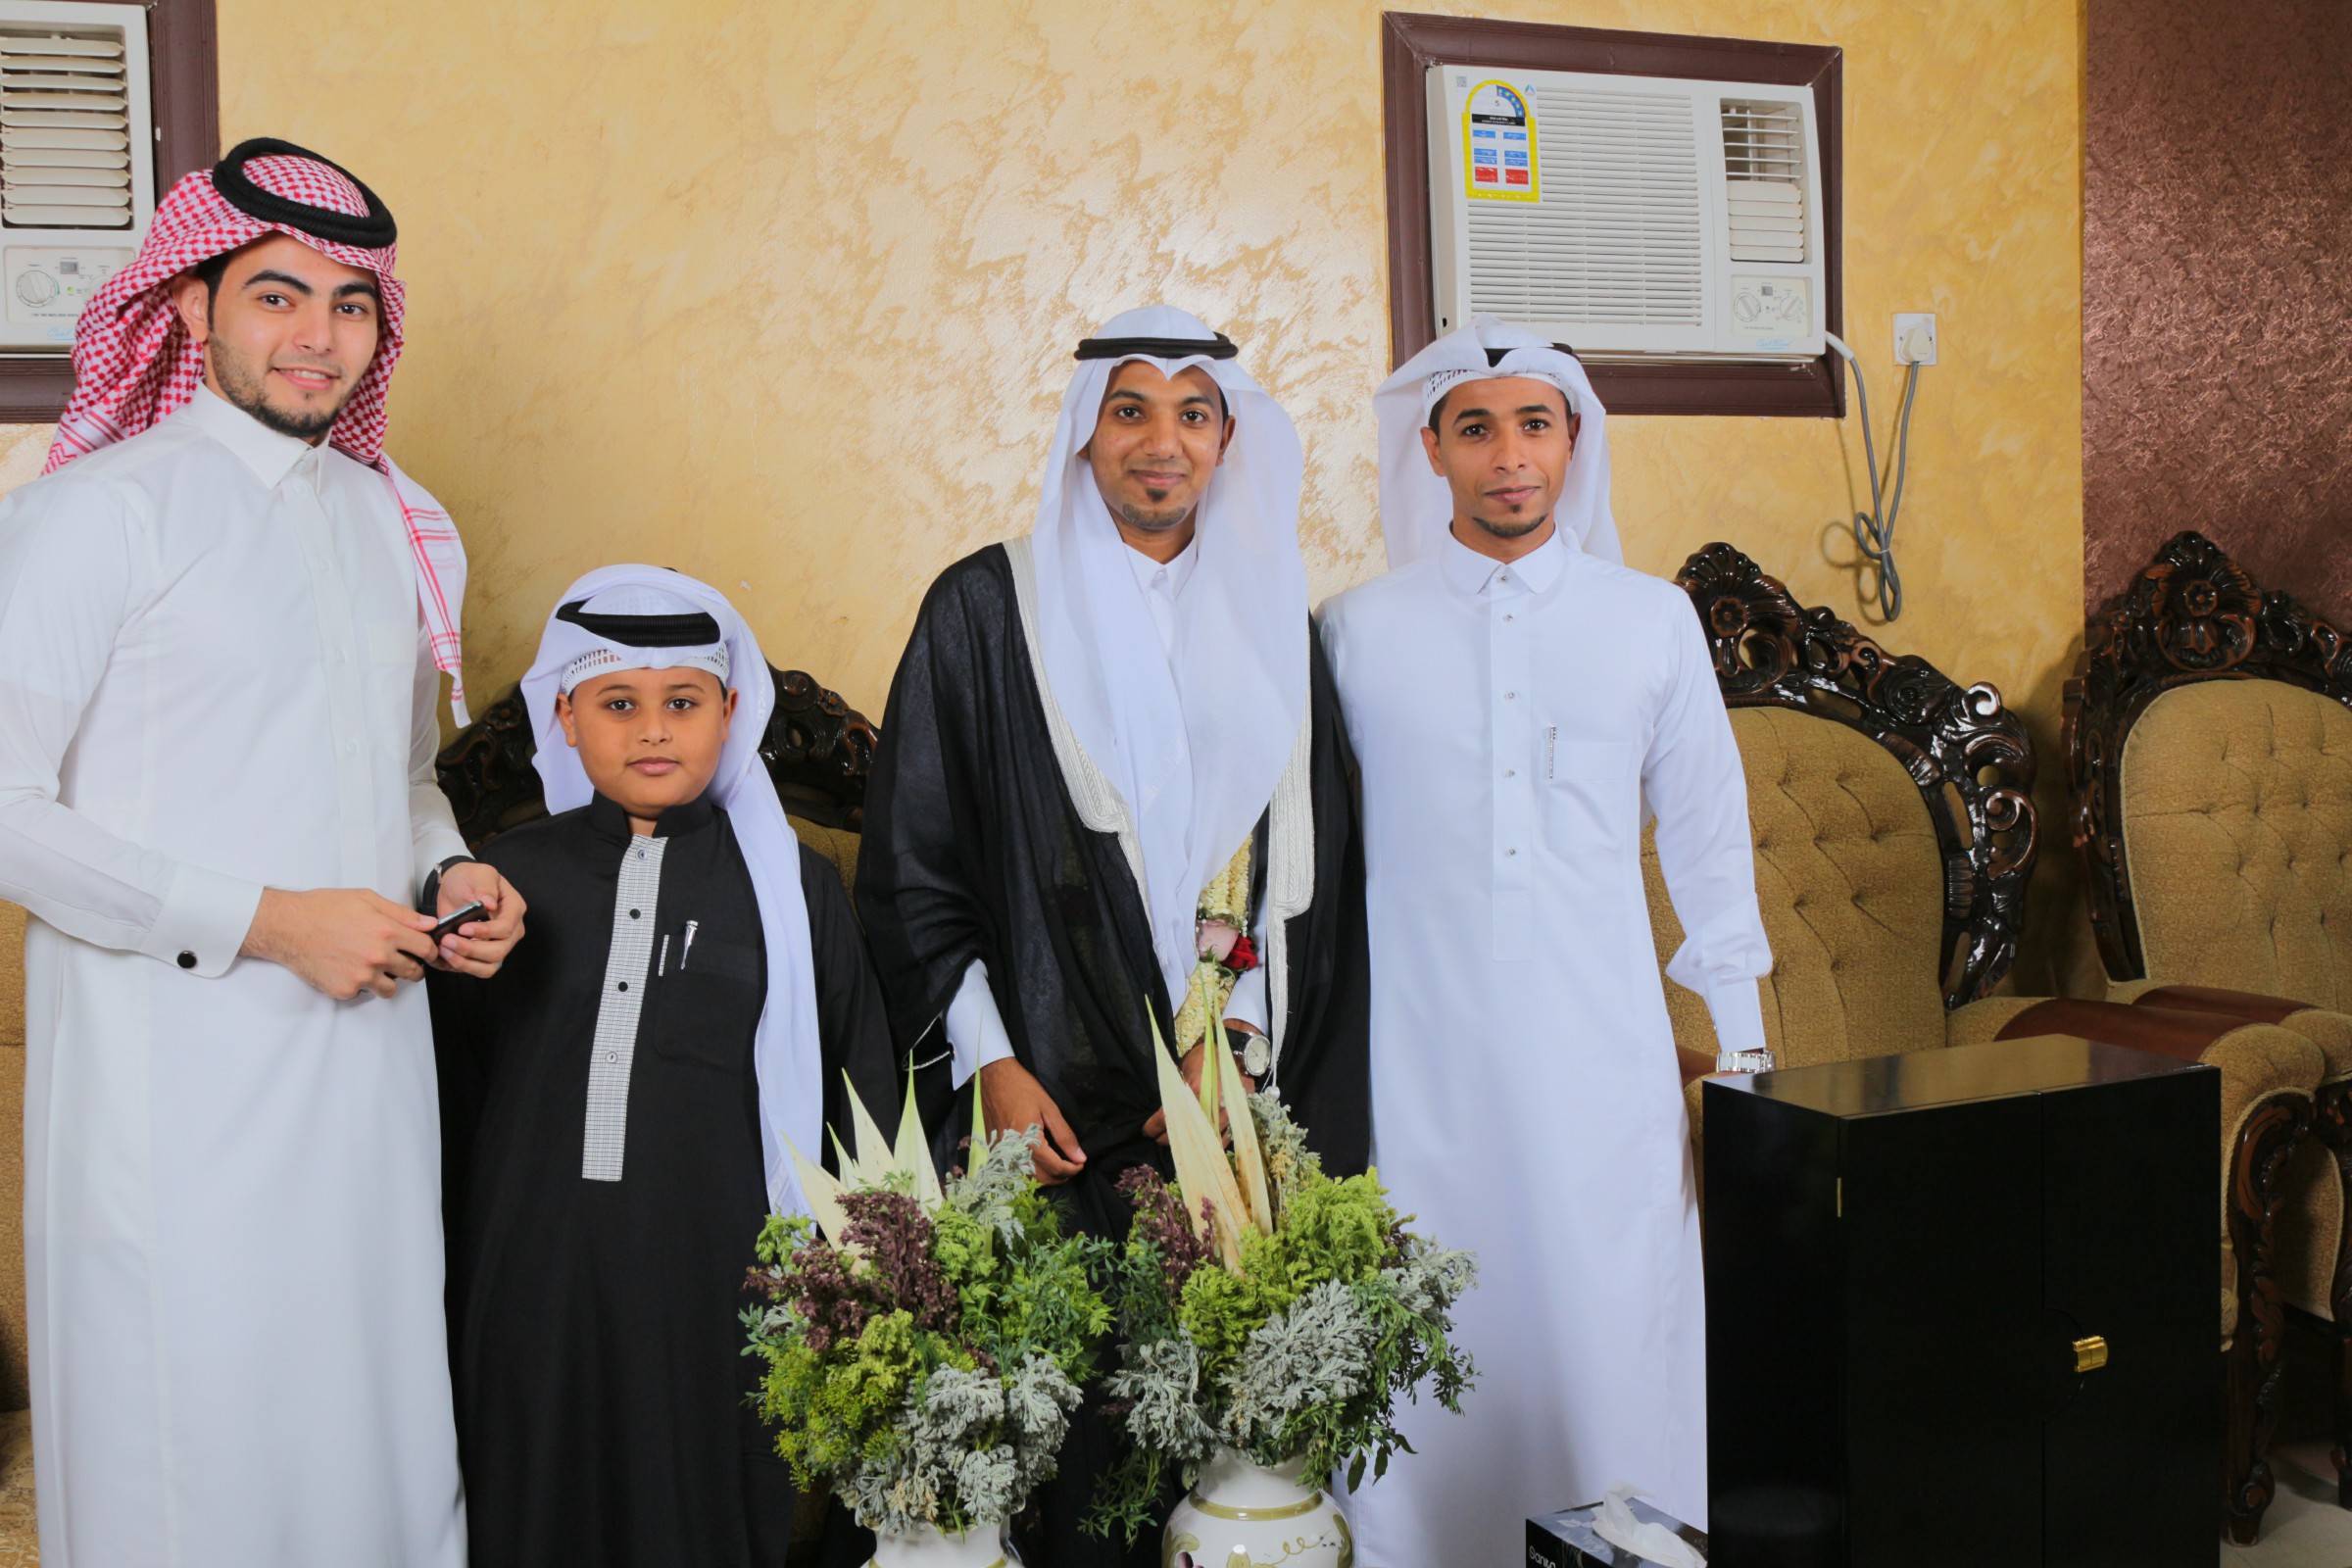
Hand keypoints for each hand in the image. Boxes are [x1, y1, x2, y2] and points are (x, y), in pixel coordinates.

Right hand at [240, 887, 438, 999]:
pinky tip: (348, 968)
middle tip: (399, 960)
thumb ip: (402, 914)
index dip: (429, 950)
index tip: (425, 952)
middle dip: (410, 966)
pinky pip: (364, 993)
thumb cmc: (323, 908)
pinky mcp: (345, 989)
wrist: (287, 926)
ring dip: (387, 979)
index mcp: (387, 931)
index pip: (427, 949)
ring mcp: (362, 975)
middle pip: (414, 972)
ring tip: (371, 965)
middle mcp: (378, 956)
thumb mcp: (366, 899)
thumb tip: (429, 924)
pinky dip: (360, 984)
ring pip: (391, 988)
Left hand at [430, 861, 526, 978]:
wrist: (455, 887)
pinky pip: (477, 969)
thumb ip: (485, 887)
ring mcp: (498, 944)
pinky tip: (445, 956)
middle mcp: (511, 931)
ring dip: (466, 962)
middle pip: (499, 951)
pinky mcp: (483, 954)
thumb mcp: (479, 874)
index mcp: (514, 909)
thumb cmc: (470, 878)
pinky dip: (460, 966)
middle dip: (472, 949)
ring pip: (490, 966)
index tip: (462, 928)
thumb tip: (490, 904)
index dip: (485, 932)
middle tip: (448, 940)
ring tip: (445, 950)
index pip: (506, 928)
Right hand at [979, 1057, 1085, 1184]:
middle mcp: (1013, 1152)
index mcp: (1029, 1141)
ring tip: (1057, 1167)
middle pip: (1040, 1178)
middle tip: (1072, 1167)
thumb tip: (1080, 1157)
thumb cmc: (1023, 1088)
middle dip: (1059, 1177)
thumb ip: (1065, 1135)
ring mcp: (1001, 1153)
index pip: (1054, 1167)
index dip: (1071, 1169)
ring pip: (1025, 1179)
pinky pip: (1013, 1170)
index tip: (1081, 1164)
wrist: (994, 1078)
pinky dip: (1029, 1173)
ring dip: (1044, 1178)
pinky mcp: (994, 1149)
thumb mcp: (1049, 1108)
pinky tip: (1038, 1164)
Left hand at [1144, 1037, 1256, 1145]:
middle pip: (1182, 1132)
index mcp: (1193, 1090)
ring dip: (1187, 1144)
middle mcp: (1209, 1104)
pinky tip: (1200, 1147)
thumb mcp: (1184, 1070)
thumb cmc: (1204, 1059)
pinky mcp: (1235, 1116)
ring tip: (1177, 1144)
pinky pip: (1223, 1137)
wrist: (1232, 1054)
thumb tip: (1161, 1111)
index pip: (1166, 1117)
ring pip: (1201, 1138)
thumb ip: (1175, 1091)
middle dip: (1167, 1138)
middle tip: (1159, 1138)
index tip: (1146, 1131)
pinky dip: (1209, 1144)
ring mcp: (1225, 1112)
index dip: (1153, 1127)